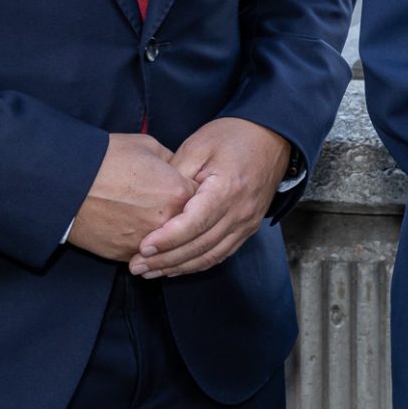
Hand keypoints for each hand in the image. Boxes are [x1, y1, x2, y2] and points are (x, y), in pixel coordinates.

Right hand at [69, 133, 197, 260]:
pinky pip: (144, 254)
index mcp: (178, 192)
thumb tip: (178, 170)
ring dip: (164, 236)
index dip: (193, 193)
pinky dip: (143, 247)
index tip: (182, 188)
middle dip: (183, 217)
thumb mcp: (147, 147)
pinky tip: (134, 234)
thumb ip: (172, 161)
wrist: (64, 182)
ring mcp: (147, 243)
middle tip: (165, 206)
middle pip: (188, 225)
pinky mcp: (126, 255)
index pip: (202, 199)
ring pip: (167, 244)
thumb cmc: (105, 159)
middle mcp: (168, 223)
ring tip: (150, 223)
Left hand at [132, 117, 292, 279]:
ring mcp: (247, 223)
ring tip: (150, 271)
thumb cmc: (232, 137)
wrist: (271, 137)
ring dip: (179, 267)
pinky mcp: (248, 227)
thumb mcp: (197, 147)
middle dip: (166, 259)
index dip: (167, 239)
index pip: (194, 224)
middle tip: (137, 266)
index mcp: (227, 189)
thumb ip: (175, 177)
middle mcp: (240, 212)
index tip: (142, 248)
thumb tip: (154, 205)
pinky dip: (197, 264)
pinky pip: (221, 253)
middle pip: (200, 246)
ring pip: (210, 256)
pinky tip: (176, 267)